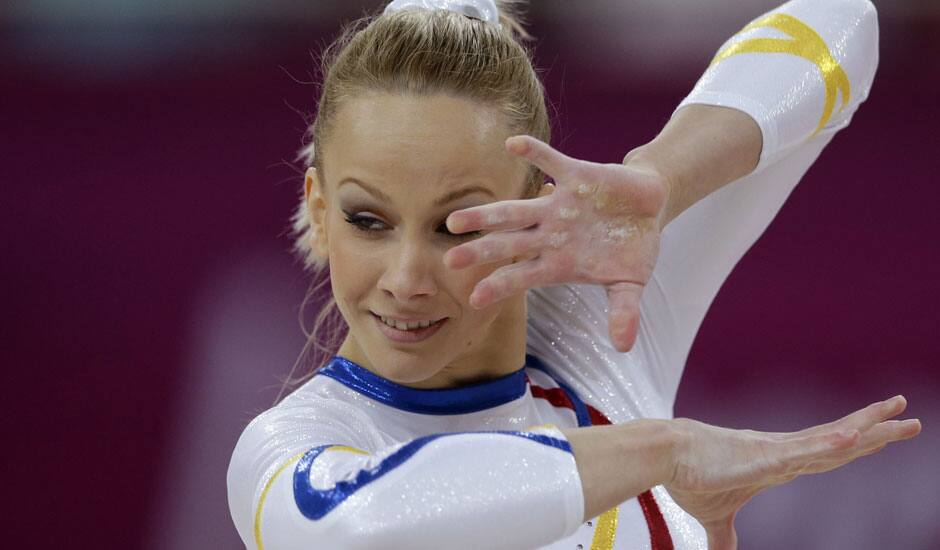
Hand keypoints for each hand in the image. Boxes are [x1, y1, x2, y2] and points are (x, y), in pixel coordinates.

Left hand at [444, 135, 671, 351]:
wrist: (649, 207)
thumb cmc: (632, 247)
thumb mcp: (630, 282)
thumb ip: (624, 311)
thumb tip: (624, 346)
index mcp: (558, 261)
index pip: (522, 276)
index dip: (500, 286)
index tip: (474, 300)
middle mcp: (549, 233)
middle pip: (508, 244)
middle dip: (480, 252)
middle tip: (449, 260)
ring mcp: (558, 205)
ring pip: (515, 210)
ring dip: (487, 214)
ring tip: (454, 220)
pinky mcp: (576, 177)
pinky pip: (551, 162)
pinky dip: (534, 153)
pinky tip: (511, 144)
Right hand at [664, 396, 921, 549]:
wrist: (665, 455)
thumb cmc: (688, 477)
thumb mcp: (714, 516)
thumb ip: (724, 536)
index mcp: (777, 462)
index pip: (826, 453)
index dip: (856, 444)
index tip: (881, 434)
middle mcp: (784, 451)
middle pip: (840, 440)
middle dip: (877, 429)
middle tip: (909, 418)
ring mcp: (777, 451)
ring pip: (833, 439)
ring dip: (868, 428)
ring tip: (898, 414)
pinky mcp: (764, 457)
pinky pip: (804, 451)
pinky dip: (830, 444)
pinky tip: (854, 436)